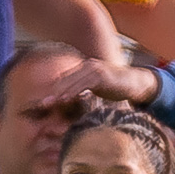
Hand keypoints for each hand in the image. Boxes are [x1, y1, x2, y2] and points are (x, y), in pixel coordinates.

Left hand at [33, 60, 160, 112]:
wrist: (136, 84)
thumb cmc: (117, 89)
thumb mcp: (98, 92)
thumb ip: (85, 94)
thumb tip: (75, 107)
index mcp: (82, 71)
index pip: (63, 81)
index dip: (52, 92)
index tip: (42, 104)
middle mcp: (85, 67)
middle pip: (64, 81)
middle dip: (51, 93)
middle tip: (39, 105)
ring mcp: (92, 69)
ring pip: (71, 82)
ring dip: (59, 93)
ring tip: (48, 103)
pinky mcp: (99, 74)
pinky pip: (83, 84)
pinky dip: (73, 91)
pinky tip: (65, 99)